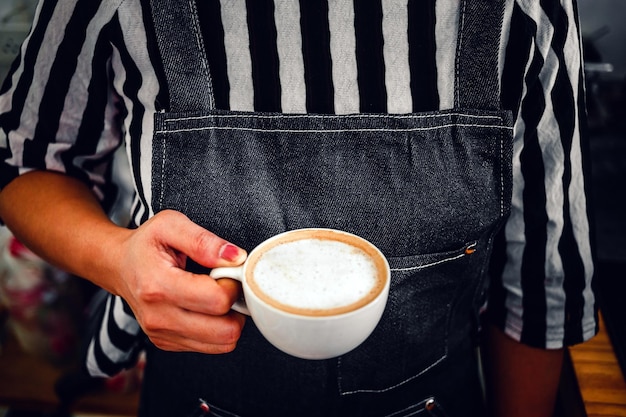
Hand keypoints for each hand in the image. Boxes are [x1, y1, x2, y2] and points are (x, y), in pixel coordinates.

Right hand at [113, 210, 247, 353]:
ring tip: (214, 296)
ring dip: (229, 320)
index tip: (226, 272)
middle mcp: (158, 317)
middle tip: (224, 286)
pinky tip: (204, 308)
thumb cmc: (146, 245)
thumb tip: (236, 258)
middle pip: (225, 331)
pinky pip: (211, 347)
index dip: (232, 285)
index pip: (217, 301)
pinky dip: (217, 328)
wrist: (119, 266)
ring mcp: (162, 334)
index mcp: (158, 285)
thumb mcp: (171, 225)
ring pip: (222, 343)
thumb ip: (204, 241)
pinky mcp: (167, 343)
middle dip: (235, 307)